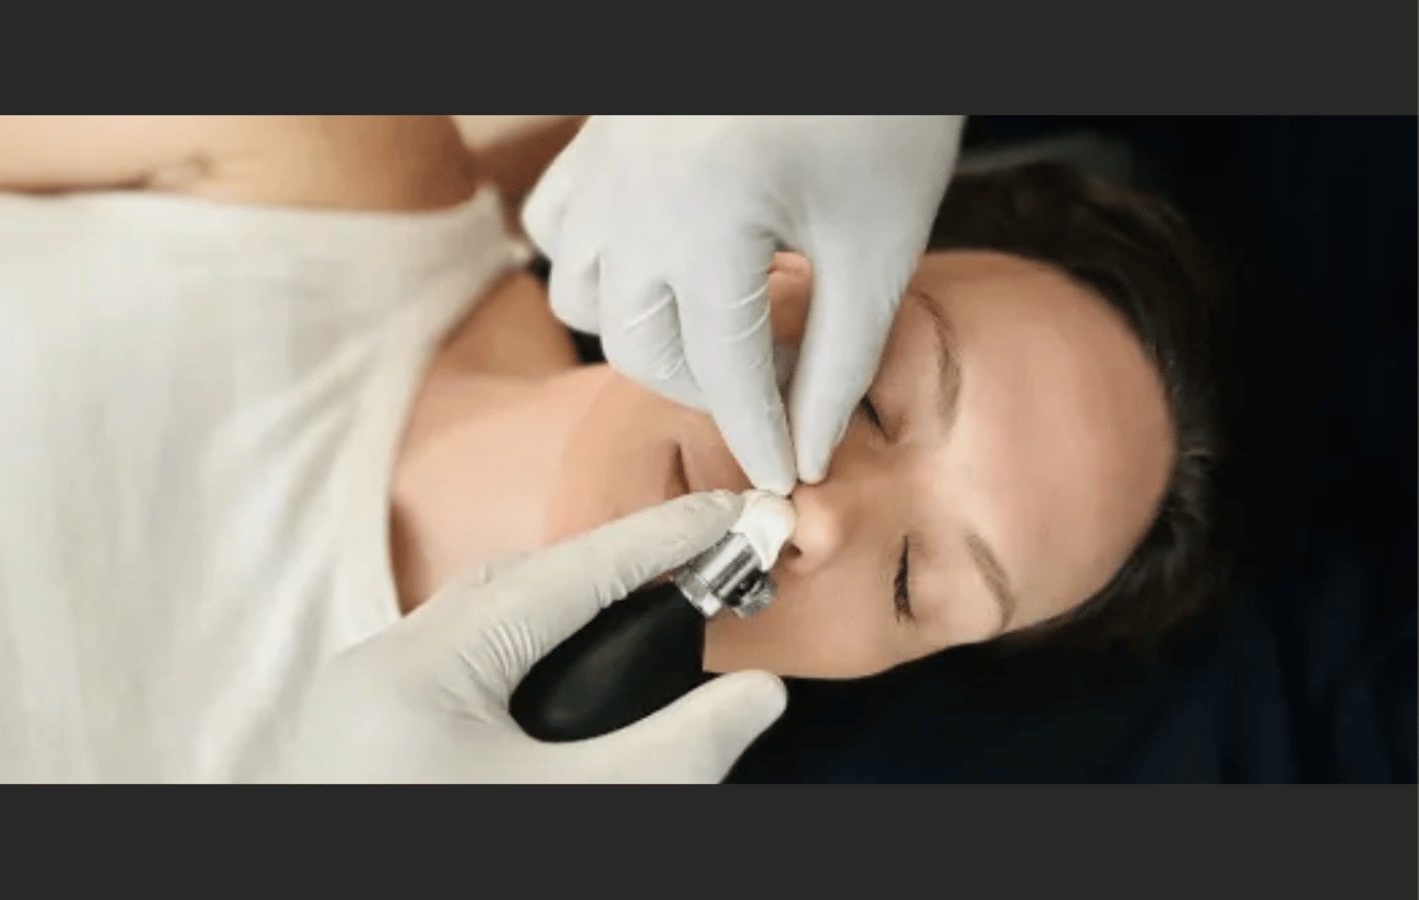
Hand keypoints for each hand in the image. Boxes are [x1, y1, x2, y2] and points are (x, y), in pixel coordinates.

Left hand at [268, 491, 787, 782]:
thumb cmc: (453, 873)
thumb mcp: (579, 811)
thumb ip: (673, 751)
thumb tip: (760, 695)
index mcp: (418, 669)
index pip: (563, 575)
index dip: (655, 540)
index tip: (727, 511)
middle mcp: (374, 668)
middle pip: (513, 588)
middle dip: (609, 572)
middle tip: (699, 569)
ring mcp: (358, 706)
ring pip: (477, 630)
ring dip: (559, 620)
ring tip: (642, 619)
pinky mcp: (361, 742)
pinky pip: (450, 674)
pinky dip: (517, 664)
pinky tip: (564, 685)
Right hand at [522, 116, 963, 489]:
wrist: (850, 3)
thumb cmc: (880, 103)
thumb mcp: (880, 239)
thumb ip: (842, 356)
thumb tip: (812, 447)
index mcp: (704, 227)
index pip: (725, 375)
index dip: (764, 437)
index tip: (788, 479)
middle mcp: (631, 204)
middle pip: (646, 352)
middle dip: (714, 387)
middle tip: (783, 383)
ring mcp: (603, 170)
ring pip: (587, 301)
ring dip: (649, 333)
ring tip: (724, 322)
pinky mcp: (598, 140)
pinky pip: (562, 230)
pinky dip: (599, 265)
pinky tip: (662, 263)